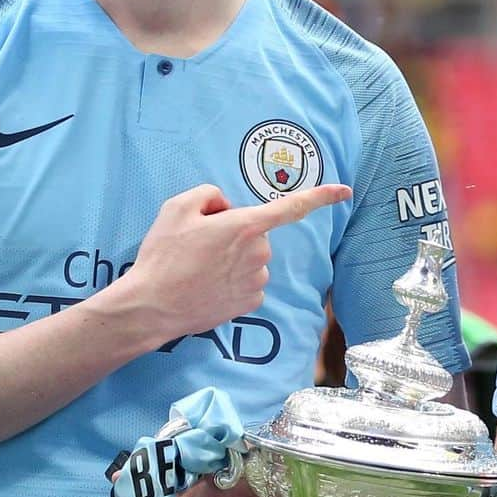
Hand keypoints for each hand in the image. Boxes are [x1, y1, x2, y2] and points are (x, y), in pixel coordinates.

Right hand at [123, 182, 351, 343]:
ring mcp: (257, 280)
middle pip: (255, 233)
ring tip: (198, 268)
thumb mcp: (178, 208)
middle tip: (200, 245)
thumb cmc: (164, 255)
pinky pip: (249, 281)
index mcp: (246, 226)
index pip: (292, 206)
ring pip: (252, 259)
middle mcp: (259, 253)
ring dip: (232, 259)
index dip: (322, 196)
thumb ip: (209, 195)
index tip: (345, 191)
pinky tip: (208, 285)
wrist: (151, 306)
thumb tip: (225, 208)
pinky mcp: (250, 302)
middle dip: (234, 234)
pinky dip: (233, 280)